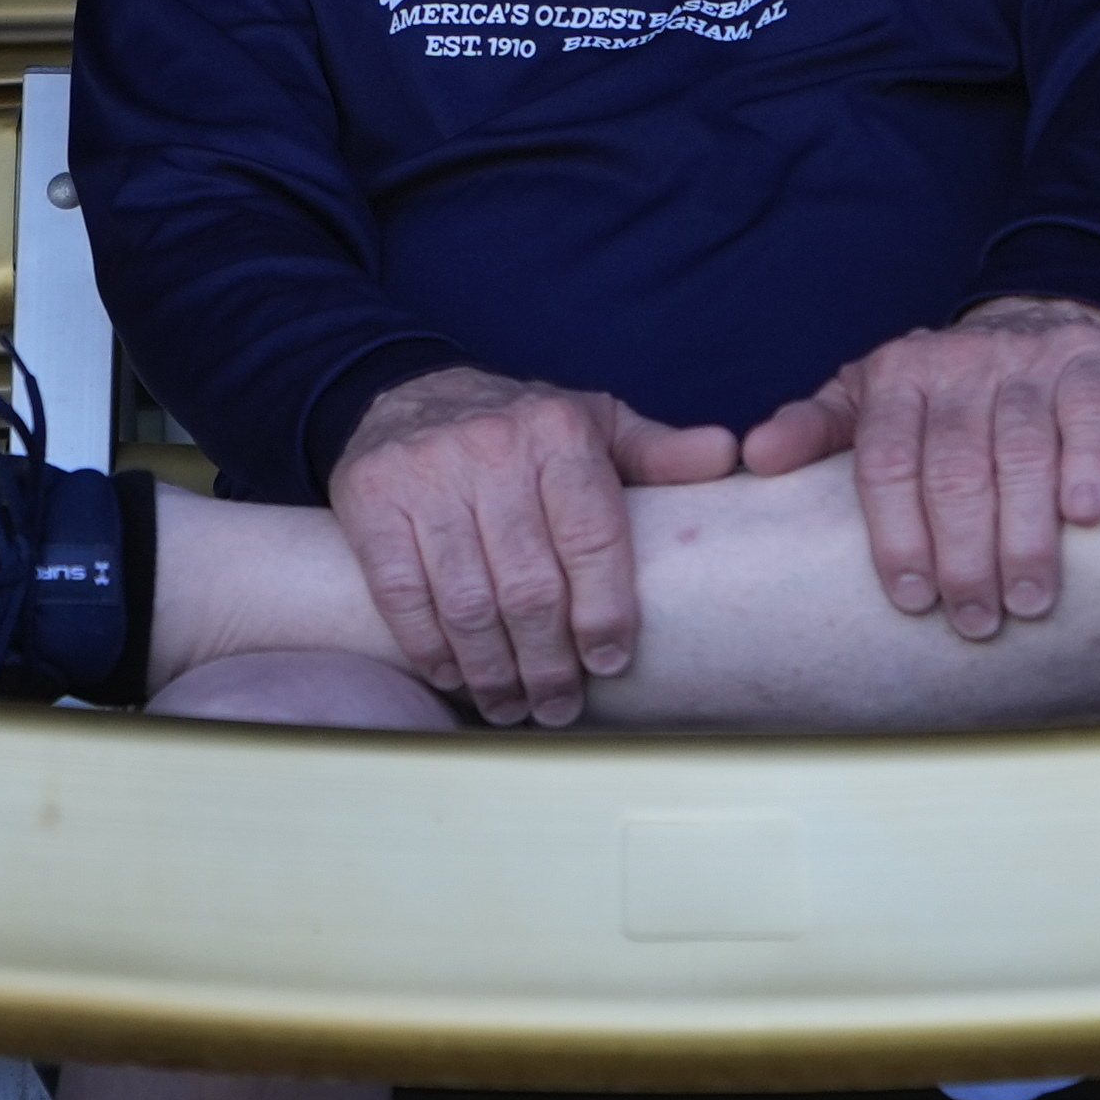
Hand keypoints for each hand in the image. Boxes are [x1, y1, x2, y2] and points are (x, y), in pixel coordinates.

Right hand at [327, 367, 738, 725]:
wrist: (406, 393)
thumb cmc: (518, 428)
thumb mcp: (594, 425)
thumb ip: (658, 453)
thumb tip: (728, 456)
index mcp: (560, 432)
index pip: (593, 539)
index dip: (606, 614)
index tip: (608, 664)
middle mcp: (493, 448)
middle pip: (530, 586)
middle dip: (548, 662)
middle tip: (557, 705)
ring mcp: (427, 474)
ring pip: (468, 601)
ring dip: (493, 670)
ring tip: (510, 706)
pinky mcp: (371, 497)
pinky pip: (403, 594)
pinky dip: (430, 648)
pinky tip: (454, 674)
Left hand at [735, 298, 1099, 639]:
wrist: (1037, 317)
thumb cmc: (942, 389)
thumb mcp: (868, 398)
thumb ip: (814, 429)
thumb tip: (756, 458)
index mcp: (894, 377)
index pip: (886, 462)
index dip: (897, 535)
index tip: (912, 599)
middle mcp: (958, 364)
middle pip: (954, 467)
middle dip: (962, 552)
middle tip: (974, 619)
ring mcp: (1028, 361)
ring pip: (1021, 449)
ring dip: (1024, 532)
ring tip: (1028, 599)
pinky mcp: (1093, 363)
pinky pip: (1091, 413)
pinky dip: (1089, 463)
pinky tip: (1085, 515)